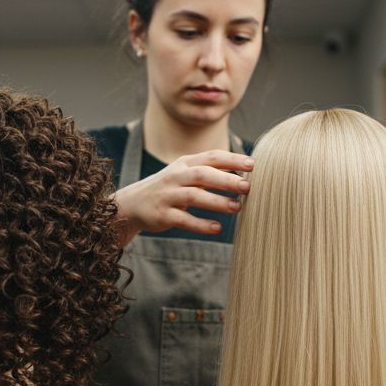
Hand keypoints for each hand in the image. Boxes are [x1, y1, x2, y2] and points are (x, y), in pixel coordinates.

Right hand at [112, 150, 252, 244]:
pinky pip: (183, 219)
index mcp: (185, 164)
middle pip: (203, 174)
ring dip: (216, 202)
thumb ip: (210, 171)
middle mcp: (176, 176)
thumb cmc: (169, 188)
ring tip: (236, 208)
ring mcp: (168, 195)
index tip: (252, 165)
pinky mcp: (162, 215)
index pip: (211, 157)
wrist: (132, 204)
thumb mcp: (185, 174)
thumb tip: (245, 172)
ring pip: (194, 196)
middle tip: (247, 187)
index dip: (232, 160)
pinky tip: (217, 228)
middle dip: (226, 180)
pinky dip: (200, 224)